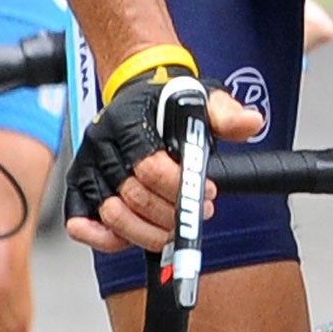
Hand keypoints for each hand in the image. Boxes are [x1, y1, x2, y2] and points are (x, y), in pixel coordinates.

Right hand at [65, 67, 264, 253]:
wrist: (140, 91)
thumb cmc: (168, 99)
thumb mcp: (203, 97)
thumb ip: (226, 114)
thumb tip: (250, 123)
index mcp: (129, 120)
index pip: (150, 167)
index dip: (181, 188)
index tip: (207, 193)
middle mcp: (104, 141)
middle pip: (132, 196)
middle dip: (170, 214)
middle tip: (195, 214)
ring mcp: (90, 162)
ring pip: (111, 214)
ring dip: (147, 231)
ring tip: (173, 229)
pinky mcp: (83, 179)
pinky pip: (82, 215)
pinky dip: (99, 235)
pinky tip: (123, 241)